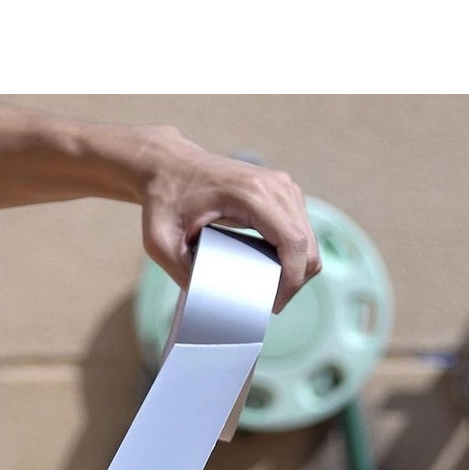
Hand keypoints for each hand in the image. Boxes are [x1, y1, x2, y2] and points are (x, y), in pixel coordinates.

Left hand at [138, 127, 321, 313]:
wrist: (169, 165)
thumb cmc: (164, 199)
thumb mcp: (160, 241)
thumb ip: (181, 272)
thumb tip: (211, 299)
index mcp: (251, 194)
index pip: (294, 242)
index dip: (291, 281)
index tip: (273, 305)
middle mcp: (275, 186)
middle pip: (307, 245)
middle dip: (295, 281)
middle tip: (270, 303)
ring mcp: (283, 186)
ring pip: (308, 239)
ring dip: (297, 268)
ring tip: (270, 288)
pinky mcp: (282, 190)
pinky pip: (302, 229)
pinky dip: (294, 254)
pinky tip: (273, 268)